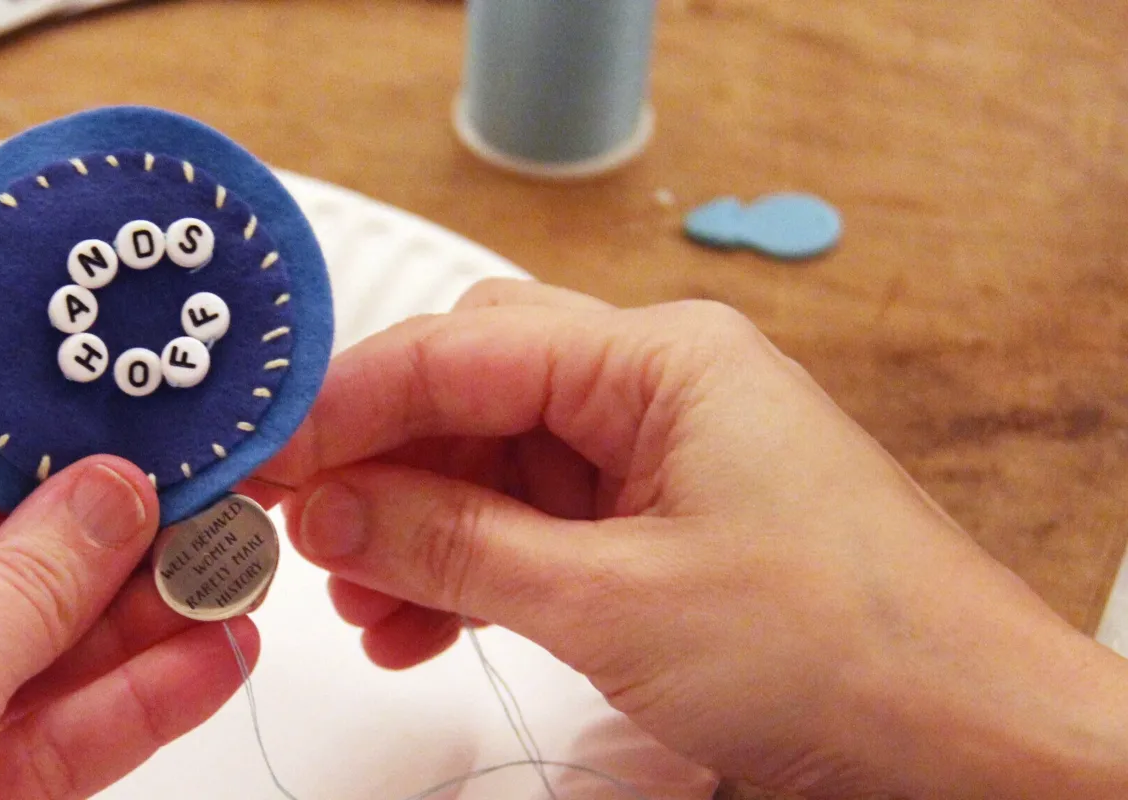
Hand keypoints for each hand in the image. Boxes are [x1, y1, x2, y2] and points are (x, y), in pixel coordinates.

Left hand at [0, 424, 256, 798]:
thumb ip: (28, 579)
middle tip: (180, 507)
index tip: (59, 442)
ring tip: (224, 577)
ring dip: (124, 624)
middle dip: (78, 546)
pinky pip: (38, 739)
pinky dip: (122, 705)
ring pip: (13, 658)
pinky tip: (208, 662)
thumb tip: (106, 491)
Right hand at [265, 280, 1127, 798]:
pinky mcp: (665, 526)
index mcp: (660, 359)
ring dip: (415, 530)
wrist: (973, 747)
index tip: (264, 456)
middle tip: (294, 527)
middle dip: (378, 466)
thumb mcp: (610, 600)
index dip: (347, 403)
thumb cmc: (846, 653)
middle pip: (471, 395)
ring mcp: (662, 459)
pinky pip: (535, 524)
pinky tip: (417, 623)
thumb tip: (329, 508)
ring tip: (354, 601)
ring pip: (493, 465)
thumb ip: (452, 544)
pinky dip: (470, 570)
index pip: (461, 349)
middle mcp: (659, 389)